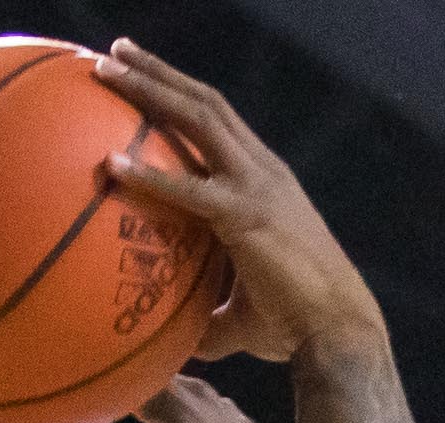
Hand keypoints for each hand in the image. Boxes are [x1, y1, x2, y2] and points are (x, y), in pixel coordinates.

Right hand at [70, 376, 309, 422]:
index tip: (79, 366)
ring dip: (158, 401)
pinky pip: (203, 410)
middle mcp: (197, 391)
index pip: (125, 370)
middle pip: (150, 378)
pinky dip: (187, 417)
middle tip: (102, 386)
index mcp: (170, 398)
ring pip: (178, 393)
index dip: (103, 370)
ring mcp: (221, 405)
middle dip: (127, 384)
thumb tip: (69, 420)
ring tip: (139, 414)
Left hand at [94, 41, 383, 365]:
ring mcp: (257, 186)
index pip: (221, 123)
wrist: (337, 332)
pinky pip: (190, 188)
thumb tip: (177, 347)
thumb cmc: (296, 328)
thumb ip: (210, 321)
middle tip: (115, 52)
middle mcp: (263, 171)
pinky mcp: (247, 215)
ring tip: (106, 68)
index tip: (147, 78)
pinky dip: (149, 175)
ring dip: (152, 88)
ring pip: (200, 117)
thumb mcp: (245, 317)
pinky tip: (111, 165)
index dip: (183, 95)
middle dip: (159, 72)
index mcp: (265, 181)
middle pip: (206, 103)